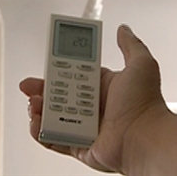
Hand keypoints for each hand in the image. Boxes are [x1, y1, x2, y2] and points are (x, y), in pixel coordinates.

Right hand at [19, 25, 167, 172]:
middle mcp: (93, 108)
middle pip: (58, 96)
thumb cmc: (146, 105)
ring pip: (53, 117)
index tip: (47, 64)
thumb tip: (123, 30)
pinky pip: (54, 139)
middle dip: (41, 90)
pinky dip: (41, 132)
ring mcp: (85, 128)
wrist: (144, 139)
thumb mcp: (141, 65)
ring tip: (35, 104)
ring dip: (39, 110)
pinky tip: (37, 123)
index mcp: (103, 88)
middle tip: (30, 86)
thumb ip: (130, 45)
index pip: (73, 75)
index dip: (57, 69)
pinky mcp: (79, 146)